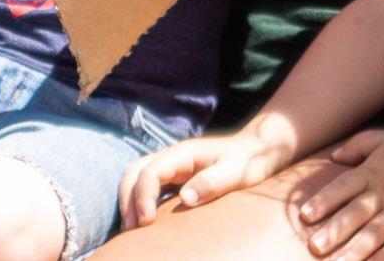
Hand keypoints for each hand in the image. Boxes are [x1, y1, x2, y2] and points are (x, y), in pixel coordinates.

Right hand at [120, 128, 291, 229]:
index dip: (143, 196)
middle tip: (132, 230)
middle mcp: (171, 157)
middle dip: (128, 200)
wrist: (256, 152)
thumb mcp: (236, 171)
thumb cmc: (247, 162)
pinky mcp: (172, 177)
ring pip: (136, 178)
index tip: (146, 222)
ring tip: (131, 230)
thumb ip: (213, 182)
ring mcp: (170, 166)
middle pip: (134, 172)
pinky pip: (146, 186)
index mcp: (183, 153)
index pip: (151, 171)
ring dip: (129, 202)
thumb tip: (186, 198)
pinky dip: (138, 202)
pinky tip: (142, 223)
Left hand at [298, 128, 383, 259]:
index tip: (305, 215)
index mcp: (372, 173)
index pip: (342, 188)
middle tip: (315, 248)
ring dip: (355, 250)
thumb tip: (334, 155)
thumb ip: (359, 145)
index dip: (323, 201)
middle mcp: (382, 194)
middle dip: (334, 232)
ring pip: (374, 234)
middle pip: (354, 214)